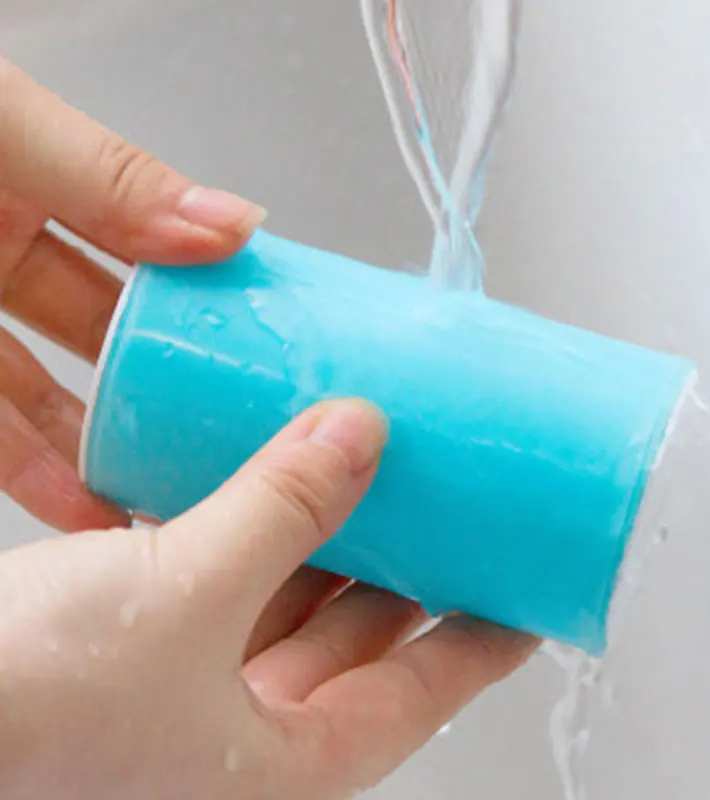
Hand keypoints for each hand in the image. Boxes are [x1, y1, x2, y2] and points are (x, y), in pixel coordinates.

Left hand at [0, 58, 265, 531]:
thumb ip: (111, 175)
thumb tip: (231, 221)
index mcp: (34, 174)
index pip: (154, 241)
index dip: (211, 287)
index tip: (260, 334)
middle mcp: (0, 244)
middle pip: (110, 328)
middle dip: (168, 379)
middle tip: (223, 420)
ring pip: (52, 391)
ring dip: (107, 441)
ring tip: (166, 482)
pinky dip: (39, 471)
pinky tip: (85, 500)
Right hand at [0, 400, 537, 798]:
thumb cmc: (28, 712)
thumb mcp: (186, 597)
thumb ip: (281, 510)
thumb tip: (362, 434)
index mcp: (285, 766)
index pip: (426, 690)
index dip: (486, 636)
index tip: (529, 586)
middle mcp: (245, 738)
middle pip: (362, 638)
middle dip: (405, 567)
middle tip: (447, 500)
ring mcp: (193, 692)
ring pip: (292, 602)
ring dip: (324, 535)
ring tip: (368, 469)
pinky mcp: (145, 649)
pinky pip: (229, 580)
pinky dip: (253, 529)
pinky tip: (268, 477)